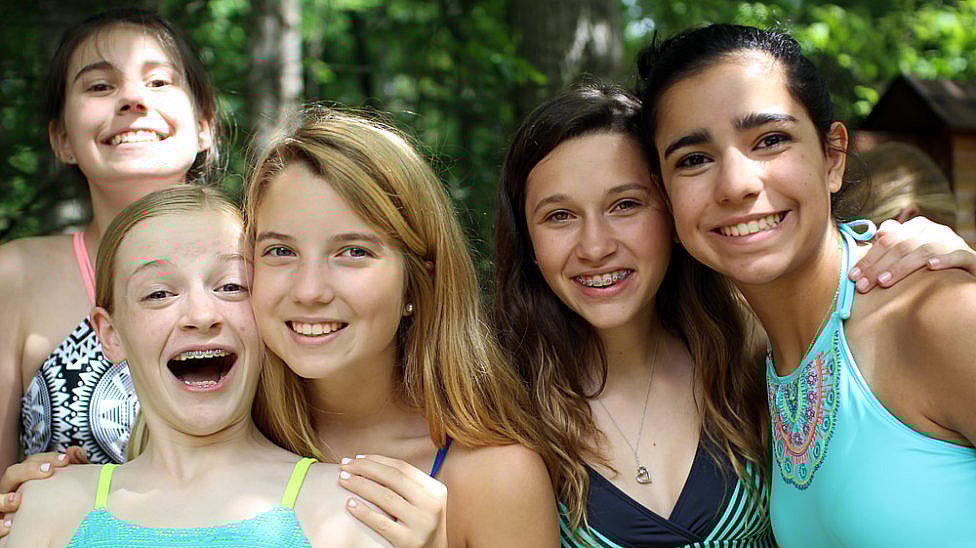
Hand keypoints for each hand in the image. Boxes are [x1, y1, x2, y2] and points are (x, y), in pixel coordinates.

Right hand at [0, 447, 86, 537]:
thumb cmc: (50, 504)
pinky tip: (9, 525)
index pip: (31, 462)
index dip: (46, 458)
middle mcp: (12, 490)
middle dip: (29, 470)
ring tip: (17, 500)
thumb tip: (75, 450)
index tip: (65, 459)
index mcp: (26, 479)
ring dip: (5, 499)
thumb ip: (69, 469)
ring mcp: (4, 507)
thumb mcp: (62, 486)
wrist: (39, 529)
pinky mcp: (1, 525)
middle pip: (12, 474)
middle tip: (49, 470)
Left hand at [338, 454, 446, 547]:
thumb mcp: (422, 501)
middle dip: (365, 468)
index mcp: (435, 489)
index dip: (377, 460)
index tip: (357, 458)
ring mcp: (420, 523)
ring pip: (385, 497)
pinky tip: (349, 504)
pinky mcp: (408, 541)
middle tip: (344, 466)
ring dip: (360, 485)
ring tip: (343, 480)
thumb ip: (406, 484)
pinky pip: (381, 523)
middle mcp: (431, 504)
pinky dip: (364, 512)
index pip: (402, 468)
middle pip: (393, 478)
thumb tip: (370, 462)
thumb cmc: (420, 524)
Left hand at [850, 217, 975, 292]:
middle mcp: (934, 231)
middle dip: (878, 266)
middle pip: (901, 246)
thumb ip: (892, 246)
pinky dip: (944, 260)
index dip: (869, 258)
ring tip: (884, 281)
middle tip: (863, 286)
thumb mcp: (910, 254)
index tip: (853, 276)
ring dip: (902, 266)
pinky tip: (931, 267)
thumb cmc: (931, 264)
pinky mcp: (969, 257)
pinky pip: (957, 256)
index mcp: (916, 227)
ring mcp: (952, 243)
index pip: (887, 240)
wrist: (967, 271)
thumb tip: (876, 236)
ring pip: (924, 250)